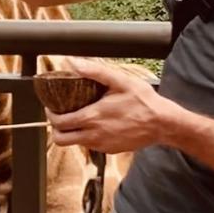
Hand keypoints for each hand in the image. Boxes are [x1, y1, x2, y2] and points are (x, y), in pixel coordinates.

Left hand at [45, 57, 175, 154]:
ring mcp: (102, 145)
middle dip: (56, 128)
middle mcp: (94, 135)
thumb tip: (73, 62)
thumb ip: (94, 71)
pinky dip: (87, 136)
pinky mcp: (110, 150)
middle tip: (60, 115)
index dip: (50, 114)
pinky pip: (90, 146)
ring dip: (71, 132)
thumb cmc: (143, 101)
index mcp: (92, 118)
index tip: (51, 106)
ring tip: (77, 117)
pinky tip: (95, 123)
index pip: (59, 123)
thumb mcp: (119, 81)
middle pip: (61, 139)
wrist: (163, 124)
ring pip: (75, 143)